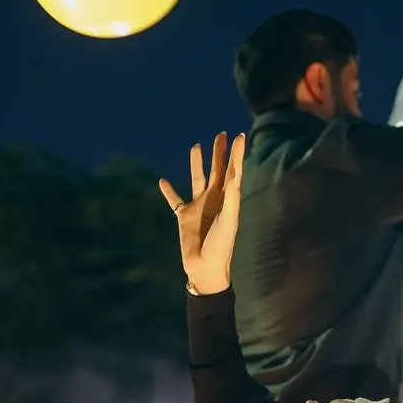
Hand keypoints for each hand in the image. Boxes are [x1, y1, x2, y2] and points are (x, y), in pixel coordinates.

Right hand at [158, 132, 244, 295]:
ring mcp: (198, 206)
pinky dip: (168, 191)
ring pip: (197, 179)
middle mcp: (214, 199)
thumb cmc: (221, 246)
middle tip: (220, 134)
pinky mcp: (184, 216)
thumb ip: (232, 197)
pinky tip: (163, 181)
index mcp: (228, 199)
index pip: (233, 171)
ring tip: (196, 146)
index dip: (236, 154)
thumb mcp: (229, 220)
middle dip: (219, 153)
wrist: (205, 268)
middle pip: (217, 170)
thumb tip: (235, 174)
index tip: (239, 136)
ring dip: (197, 164)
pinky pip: (175, 200)